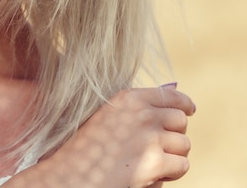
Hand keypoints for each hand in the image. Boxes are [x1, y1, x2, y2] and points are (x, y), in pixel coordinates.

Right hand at [4, 85, 195, 187]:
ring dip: (173, 157)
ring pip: (184, 145)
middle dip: (174, 136)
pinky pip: (181, 165)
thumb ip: (141, 103)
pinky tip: (150, 175)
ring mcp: (148, 136)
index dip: (184, 105)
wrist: (71, 174)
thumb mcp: (108, 115)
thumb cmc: (86, 147)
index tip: (188, 111)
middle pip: (180, 121)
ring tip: (150, 164)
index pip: (172, 96)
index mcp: (128, 97)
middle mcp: (141, 113)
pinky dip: (170, 174)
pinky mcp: (154, 161)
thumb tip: (176, 85)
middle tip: (157, 148)